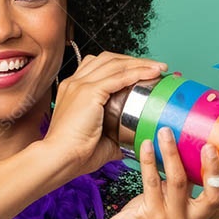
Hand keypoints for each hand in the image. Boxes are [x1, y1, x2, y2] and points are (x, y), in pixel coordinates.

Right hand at [42, 51, 167, 178]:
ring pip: (115, 64)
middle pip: (109, 59)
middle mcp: (75, 82)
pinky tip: (153, 73)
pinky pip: (118, 76)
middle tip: (155, 67)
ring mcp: (80, 85)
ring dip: (140, 63)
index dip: (123, 65)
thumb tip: (134, 140)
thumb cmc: (76, 154)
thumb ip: (116, 136)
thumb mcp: (100, 140)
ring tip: (159, 68)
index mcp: (73, 90)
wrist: (59, 159)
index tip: (143, 71)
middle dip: (134, 60)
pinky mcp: (88, 92)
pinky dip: (138, 72)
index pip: (100, 65)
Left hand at [99, 127, 218, 218]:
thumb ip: (193, 187)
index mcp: (204, 218)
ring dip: (173, 154)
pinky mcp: (150, 217)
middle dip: (213, 169)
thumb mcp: (179, 205)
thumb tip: (205, 152)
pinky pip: (152, 183)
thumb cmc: (153, 218)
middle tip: (210, 145)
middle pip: (213, 196)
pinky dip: (149, 161)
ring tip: (167, 132)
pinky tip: (147, 145)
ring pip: (179, 182)